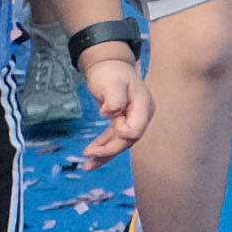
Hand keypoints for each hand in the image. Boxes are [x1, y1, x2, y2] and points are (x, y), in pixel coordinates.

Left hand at [71, 43, 149, 165]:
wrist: (109, 65)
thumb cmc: (110, 72)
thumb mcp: (111, 82)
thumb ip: (115, 99)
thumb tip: (111, 115)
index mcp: (143, 106)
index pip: (134, 131)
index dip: (118, 136)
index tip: (101, 128)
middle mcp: (142, 115)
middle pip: (128, 141)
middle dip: (108, 152)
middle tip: (87, 161)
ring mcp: (134, 119)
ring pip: (121, 142)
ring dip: (105, 154)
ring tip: (87, 165)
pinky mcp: (124, 121)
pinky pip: (115, 138)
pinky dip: (104, 147)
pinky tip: (92, 154)